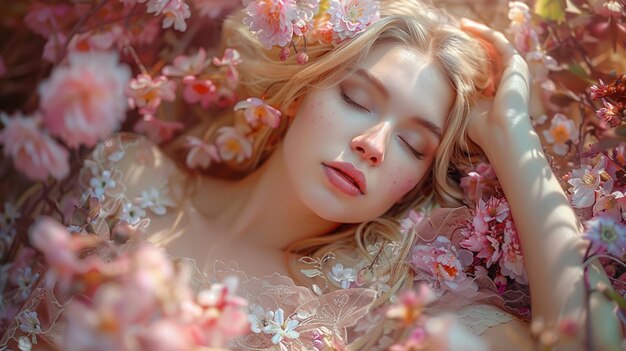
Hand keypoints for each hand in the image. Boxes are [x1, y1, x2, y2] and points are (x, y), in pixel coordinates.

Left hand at [460, 18, 531, 148]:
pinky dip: (484, 32)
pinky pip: (499, 41)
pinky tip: (468, 26)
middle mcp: (509, 79)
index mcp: (500, 90)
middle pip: (490, 53)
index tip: (449, 48)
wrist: (501, 134)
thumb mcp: (467, 107)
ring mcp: (514, 71)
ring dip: (478, 33)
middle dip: (473, 41)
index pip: (485, 67)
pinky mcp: (516, 64)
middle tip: (455, 30)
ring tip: (461, 24)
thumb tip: (439, 84)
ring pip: (495, 44)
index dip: (469, 56)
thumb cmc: (481, 128)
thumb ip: (460, 93)